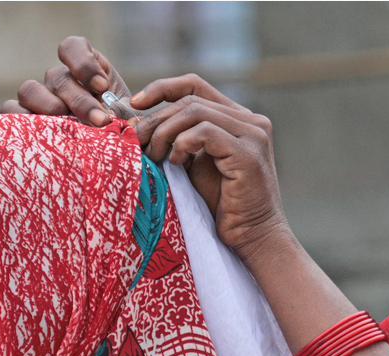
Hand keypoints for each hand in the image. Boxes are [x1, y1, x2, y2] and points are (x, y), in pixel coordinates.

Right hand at [0, 36, 127, 126]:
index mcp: (86, 71)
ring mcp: (39, 98)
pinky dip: (20, 121)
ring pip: (29, 90)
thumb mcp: (128, 122)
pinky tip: (43, 136)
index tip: (102, 87)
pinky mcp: (24, 118)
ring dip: (49, 108)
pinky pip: (10, 111)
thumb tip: (127, 124)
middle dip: (80, 101)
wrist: (106, 157)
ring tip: (69, 129)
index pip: (73, 47)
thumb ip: (127, 115)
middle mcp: (59, 81)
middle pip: (58, 78)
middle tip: (100, 121)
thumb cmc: (119, 136)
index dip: (84, 63)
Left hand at [131, 75, 286, 257]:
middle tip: (136, 142)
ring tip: (155, 156)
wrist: (253, 237)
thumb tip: (138, 122)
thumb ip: (179, 140)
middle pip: (191, 100)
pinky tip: (176, 162)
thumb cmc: (223, 206)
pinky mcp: (249, 154)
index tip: (135, 104)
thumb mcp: (195, 165)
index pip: (195, 86)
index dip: (161, 88)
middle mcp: (252, 121)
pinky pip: (206, 132)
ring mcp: (254, 135)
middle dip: (156, 118)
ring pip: (195, 112)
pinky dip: (183, 144)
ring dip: (165, 132)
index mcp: (240, 119)